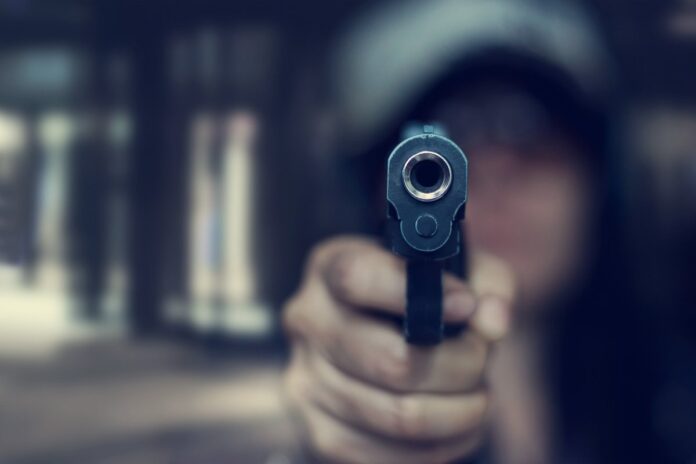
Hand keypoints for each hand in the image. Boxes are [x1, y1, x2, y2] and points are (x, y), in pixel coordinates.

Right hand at [283, 236, 514, 463]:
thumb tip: (492, 322)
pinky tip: (456, 422)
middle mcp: (308, 322)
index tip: (465, 305)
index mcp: (329, 268)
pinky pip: (390, 457)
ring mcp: (307, 382)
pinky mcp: (320, 434)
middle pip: (390, 360)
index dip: (412, 293)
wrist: (382, 343)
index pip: (355, 278)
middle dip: (460, 366)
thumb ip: (486, 285)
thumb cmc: (425, 299)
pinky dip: (442, 446)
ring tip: (476, 393)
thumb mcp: (458, 270)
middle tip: (482, 358)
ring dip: (460, 411)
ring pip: (399, 416)